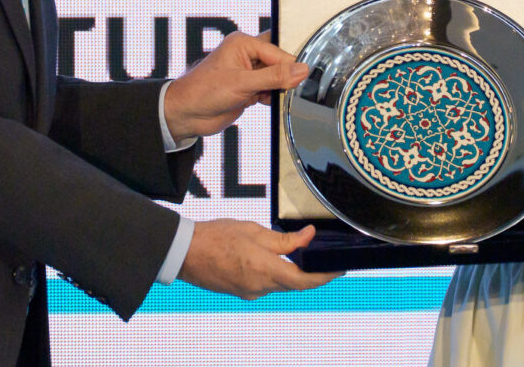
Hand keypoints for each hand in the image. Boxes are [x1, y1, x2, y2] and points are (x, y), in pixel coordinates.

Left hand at [164, 32, 307, 140]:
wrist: (186, 114)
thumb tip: (300, 69)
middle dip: (285, 75)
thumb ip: (274, 76)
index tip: (302, 78)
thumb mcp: (243, 83)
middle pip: (279, 61)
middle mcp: (246, 55)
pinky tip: (265, 101)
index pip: (277, 51)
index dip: (290, 66)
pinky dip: (272, 97)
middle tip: (289, 87)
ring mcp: (247, 73)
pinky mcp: (248, 89)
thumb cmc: (202, 91)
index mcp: (243, 43)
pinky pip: (270, 90)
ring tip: (271, 95)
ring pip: (276, 77)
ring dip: (278, 88)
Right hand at [177, 221, 340, 298]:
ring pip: (280, 284)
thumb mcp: (254, 231)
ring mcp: (249, 292)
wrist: (184, 252)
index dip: (325, 276)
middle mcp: (260, 287)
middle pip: (295, 284)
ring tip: (299, 255)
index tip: (339, 269)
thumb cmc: (216, 237)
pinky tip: (274, 260)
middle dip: (311, 273)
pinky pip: (266, 285)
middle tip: (324, 259)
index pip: (304, 280)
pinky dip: (275, 274)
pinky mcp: (241, 292)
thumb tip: (308, 237)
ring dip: (292, 272)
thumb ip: (284, 239)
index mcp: (265, 270)